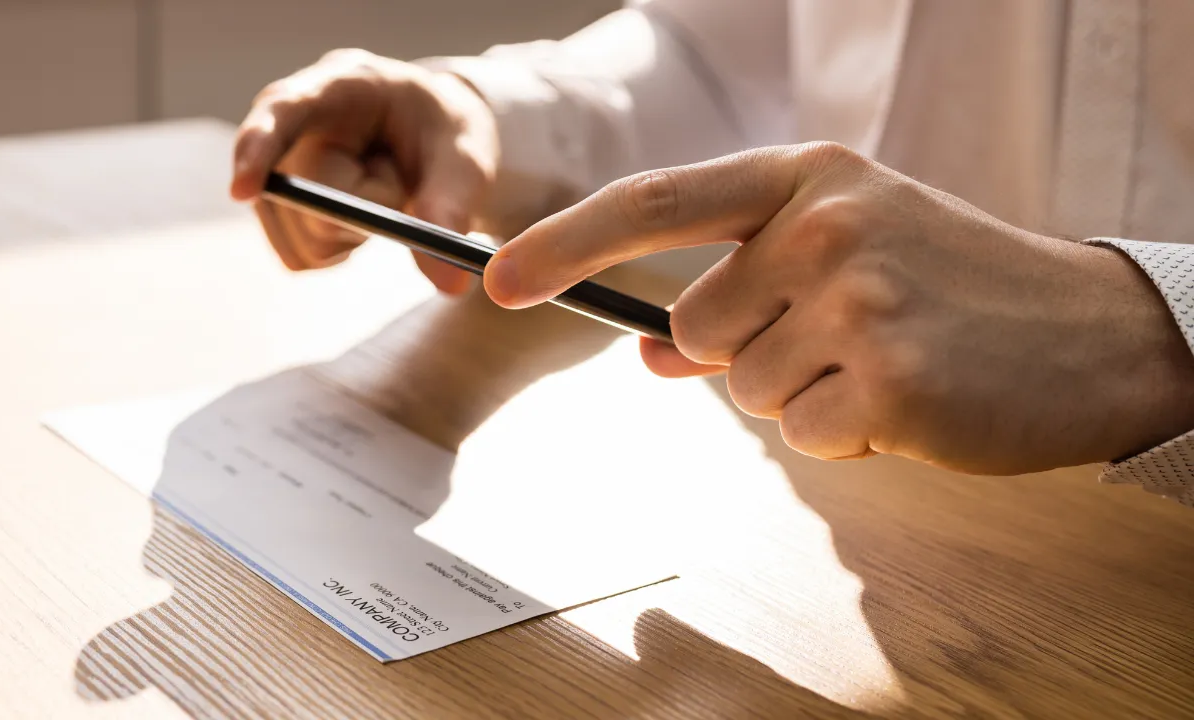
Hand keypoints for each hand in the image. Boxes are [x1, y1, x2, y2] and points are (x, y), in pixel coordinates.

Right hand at [230, 49, 498, 293]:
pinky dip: (338, 251)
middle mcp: (297, 121)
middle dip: (357, 213)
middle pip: (301, 196)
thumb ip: (452, 210)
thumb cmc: (446, 136)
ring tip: (379, 191)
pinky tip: (358, 217)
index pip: (283, 107)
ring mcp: (280, 165)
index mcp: (343, 84)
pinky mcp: (279, 208)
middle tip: (398, 185)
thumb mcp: (466, 162)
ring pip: (301, 236)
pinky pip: (300, 256)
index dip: (258, 147)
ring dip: (352, 233)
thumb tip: (448, 280)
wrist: (436, 140)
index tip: (242, 191)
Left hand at [483, 143, 1193, 473]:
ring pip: (743, 391)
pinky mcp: (888, 381)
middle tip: (843, 337)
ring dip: (803, 395)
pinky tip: (910, 398)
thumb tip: (646, 350)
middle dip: (749, 353)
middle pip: (695, 329)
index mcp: (807, 177)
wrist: (1090, 332)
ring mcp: (858, 300)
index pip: (654, 202)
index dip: (565, 241)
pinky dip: (845, 433)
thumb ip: (740, 291)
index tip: (497, 278)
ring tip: (886, 361)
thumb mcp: (847, 255)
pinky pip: (803, 434)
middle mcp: (824, 225)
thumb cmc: (952, 287)